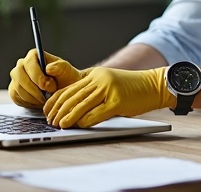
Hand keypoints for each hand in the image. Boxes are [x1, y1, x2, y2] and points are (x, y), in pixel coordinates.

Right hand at [8, 50, 87, 107]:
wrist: (63, 90)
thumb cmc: (65, 78)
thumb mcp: (66, 70)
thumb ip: (59, 67)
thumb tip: (48, 68)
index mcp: (33, 56)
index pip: (29, 63)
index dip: (37, 76)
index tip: (48, 87)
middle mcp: (22, 65)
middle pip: (19, 75)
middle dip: (33, 89)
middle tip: (46, 96)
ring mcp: (16, 78)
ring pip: (17, 88)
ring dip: (33, 97)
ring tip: (46, 99)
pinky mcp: (14, 91)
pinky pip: (16, 97)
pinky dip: (28, 103)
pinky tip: (39, 102)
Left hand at [43, 67, 173, 127]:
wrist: (153, 85)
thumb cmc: (130, 88)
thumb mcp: (107, 83)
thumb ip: (90, 90)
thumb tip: (70, 106)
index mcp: (94, 75)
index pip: (68, 88)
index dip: (55, 100)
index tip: (47, 111)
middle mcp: (99, 79)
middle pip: (72, 96)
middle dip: (58, 110)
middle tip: (50, 120)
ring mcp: (109, 89)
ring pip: (81, 104)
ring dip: (68, 116)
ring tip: (60, 125)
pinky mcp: (118, 101)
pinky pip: (97, 113)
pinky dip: (86, 121)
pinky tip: (79, 126)